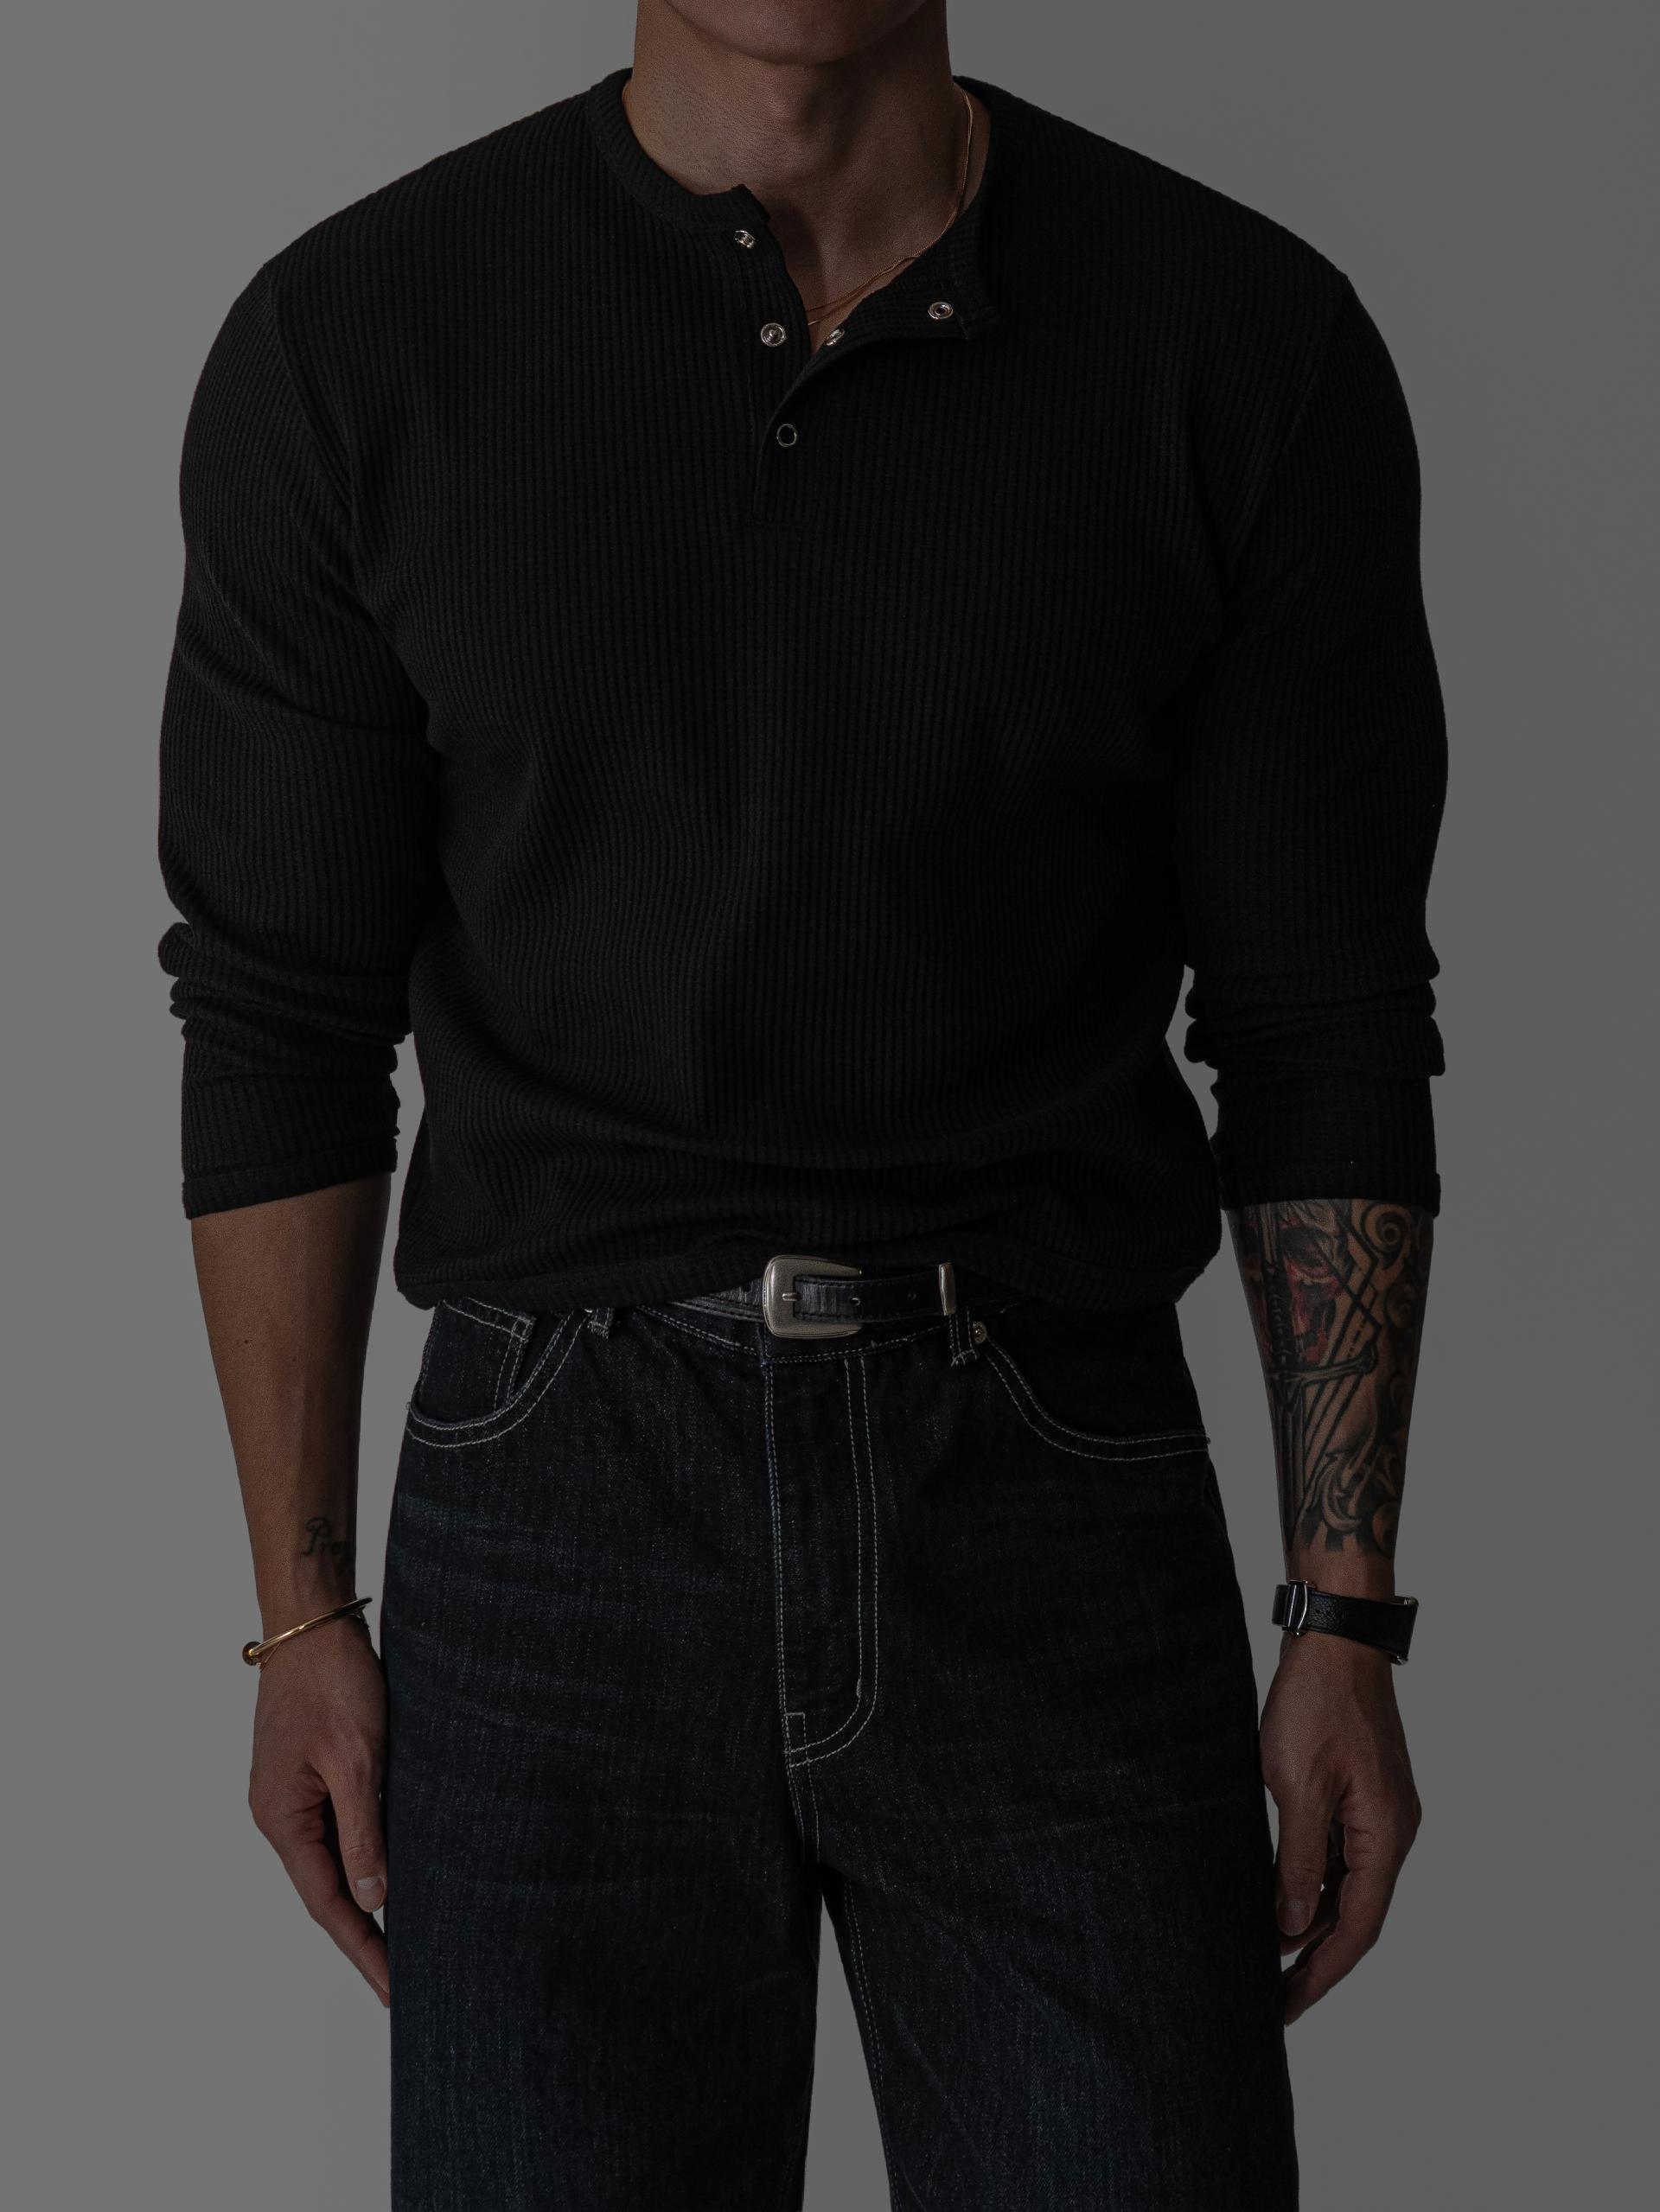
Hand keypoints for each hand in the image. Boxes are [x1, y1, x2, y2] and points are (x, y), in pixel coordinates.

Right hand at [247, 1616, 390, 2005]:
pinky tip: (392, 1874)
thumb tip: (374, 1901)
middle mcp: (280, 1815)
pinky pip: (338, 1831)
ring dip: (366, 1900)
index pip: (328, 1904)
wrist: (314, 1622)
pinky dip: (365, 1859)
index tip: (396, 1990)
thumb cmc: (333, 1682)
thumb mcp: (357, 1761)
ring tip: (407, 1942)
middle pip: (326, 1892)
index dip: (364, 1949)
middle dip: (366, 1937)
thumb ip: (364, 1833)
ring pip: (333, 1862)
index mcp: (282, 1819)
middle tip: (408, 1981)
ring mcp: (292, 1795)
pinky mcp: (310, 1774)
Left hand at [1258, 1629, 1421, 2024]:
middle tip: (1270, 1997)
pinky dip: (1308, 1880)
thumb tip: (1290, 1924)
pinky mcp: (1358, 1792)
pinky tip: (1275, 1895)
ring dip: (1308, 1921)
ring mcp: (1377, 1811)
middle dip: (1313, 1958)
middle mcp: (1392, 1831)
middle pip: (1354, 1914)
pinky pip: (1337, 1853)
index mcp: (1387, 1836)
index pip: (1358, 1929)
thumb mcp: (1299, 1786)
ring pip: (1343, 1885)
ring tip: (1265, 1957)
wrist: (1333, 1636)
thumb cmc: (1318, 1703)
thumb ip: (1298, 1860)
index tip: (1287, 2008)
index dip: (1321, 1973)